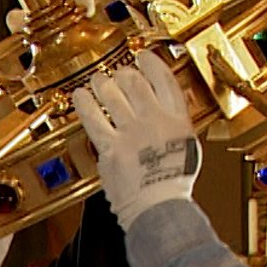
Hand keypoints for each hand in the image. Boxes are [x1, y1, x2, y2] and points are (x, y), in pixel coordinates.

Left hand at [69, 49, 200, 230]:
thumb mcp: (186, 150)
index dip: (152, 63)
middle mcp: (154, 121)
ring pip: (111, 93)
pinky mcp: (110, 147)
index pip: (164, 80)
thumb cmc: (173, 186)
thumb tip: (163, 112)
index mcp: (178, 121)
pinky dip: (84, 103)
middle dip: (123, 73)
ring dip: (102, 83)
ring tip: (98, 80)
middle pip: (134, 82)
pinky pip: (93, 117)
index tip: (143, 58)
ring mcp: (130, 133)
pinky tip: (80, 95)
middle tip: (118, 74)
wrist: (159, 209)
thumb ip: (174, 127)